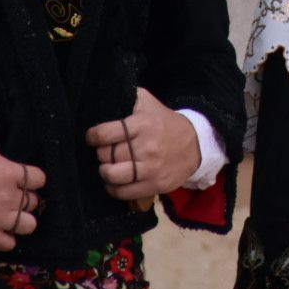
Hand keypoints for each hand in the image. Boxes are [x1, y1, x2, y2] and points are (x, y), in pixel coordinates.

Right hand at [0, 121, 45, 252]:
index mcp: (8, 172)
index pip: (39, 179)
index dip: (34, 179)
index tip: (26, 179)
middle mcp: (8, 196)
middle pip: (34, 202)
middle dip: (26, 199)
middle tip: (14, 196)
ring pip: (28, 225)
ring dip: (22, 220)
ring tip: (11, 215)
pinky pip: (8, 244)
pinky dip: (7, 239)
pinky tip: (1, 231)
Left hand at [85, 87, 200, 203]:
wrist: (195, 144)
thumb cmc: (164, 122)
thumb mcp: (149, 103)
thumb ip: (128, 97)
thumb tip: (105, 95)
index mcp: (143, 124)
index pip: (105, 134)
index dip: (93, 136)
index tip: (92, 137)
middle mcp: (147, 147)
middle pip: (107, 155)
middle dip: (101, 153)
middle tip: (104, 151)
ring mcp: (152, 168)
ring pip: (113, 175)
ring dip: (105, 171)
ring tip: (107, 167)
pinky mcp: (155, 185)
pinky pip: (124, 192)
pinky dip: (113, 188)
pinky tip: (114, 182)